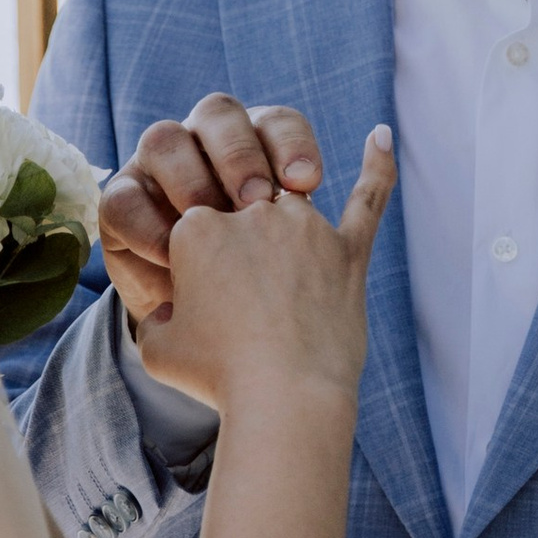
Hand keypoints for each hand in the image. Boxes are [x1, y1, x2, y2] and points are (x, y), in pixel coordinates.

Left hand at [101, 97, 326, 330]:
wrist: (237, 310)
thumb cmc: (203, 321)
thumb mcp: (174, 327)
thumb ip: (165, 317)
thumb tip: (169, 312)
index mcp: (133, 207)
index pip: (126, 202)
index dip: (145, 227)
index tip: (173, 262)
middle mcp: (170, 164)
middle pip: (166, 139)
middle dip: (189, 178)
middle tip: (224, 214)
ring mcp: (219, 146)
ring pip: (222, 116)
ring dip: (242, 153)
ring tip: (268, 198)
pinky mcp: (272, 145)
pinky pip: (284, 128)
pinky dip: (297, 148)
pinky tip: (308, 183)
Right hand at [133, 133, 392, 413]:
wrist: (284, 399)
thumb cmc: (217, 377)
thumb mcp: (156, 346)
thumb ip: (159, 313)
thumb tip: (171, 310)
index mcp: (196, 227)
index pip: (189, 221)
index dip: (192, 264)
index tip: (202, 306)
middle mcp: (252, 213)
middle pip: (238, 207)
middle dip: (237, 248)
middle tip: (243, 301)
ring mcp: (303, 227)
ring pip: (290, 204)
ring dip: (284, 233)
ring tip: (282, 288)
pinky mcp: (347, 250)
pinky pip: (367, 198)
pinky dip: (377, 167)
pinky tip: (380, 138)